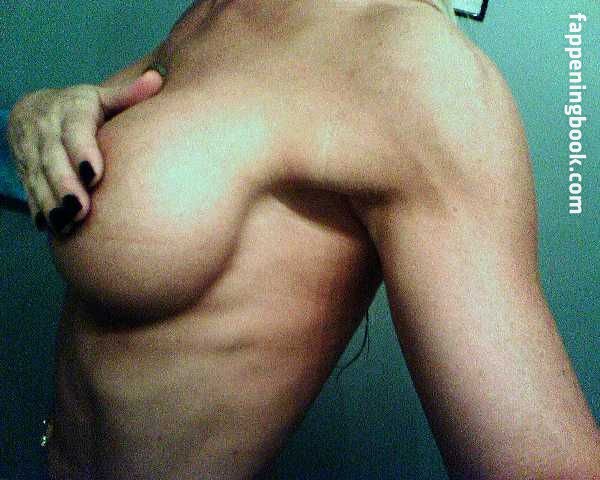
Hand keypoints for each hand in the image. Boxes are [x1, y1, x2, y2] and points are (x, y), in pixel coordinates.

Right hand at [7, 70, 162, 235]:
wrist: (33, 111)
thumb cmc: (81, 108)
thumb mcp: (101, 98)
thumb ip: (127, 94)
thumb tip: (156, 79)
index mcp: (70, 111)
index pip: (74, 131)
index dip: (82, 151)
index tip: (94, 174)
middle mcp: (47, 131)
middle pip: (53, 160)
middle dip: (64, 185)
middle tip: (80, 208)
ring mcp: (33, 152)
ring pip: (38, 179)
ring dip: (51, 203)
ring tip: (67, 224)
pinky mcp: (25, 170)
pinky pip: (29, 191)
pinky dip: (39, 210)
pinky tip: (53, 228)